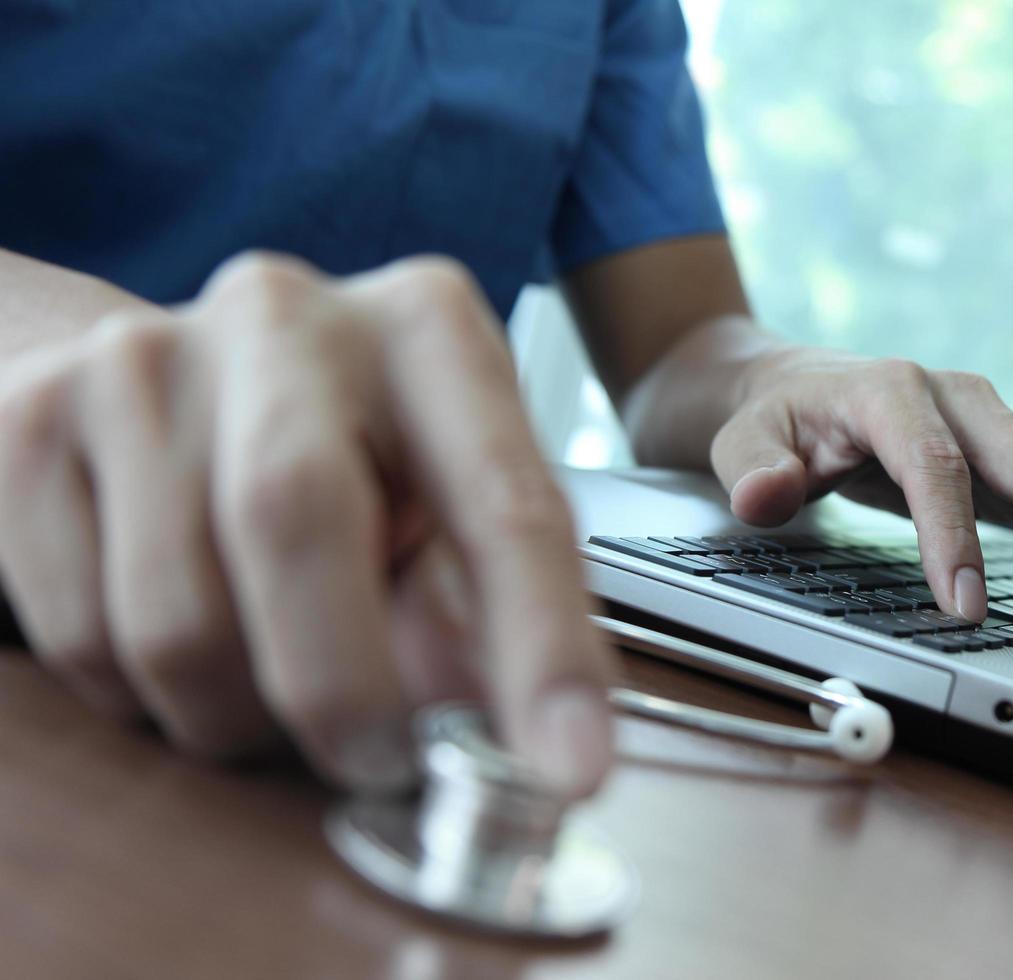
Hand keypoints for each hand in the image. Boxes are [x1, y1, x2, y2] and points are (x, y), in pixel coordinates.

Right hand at [0, 253, 612, 794]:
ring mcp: (141, 358)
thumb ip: (487, 612)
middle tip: (379, 765)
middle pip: (296, 524)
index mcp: (426, 329)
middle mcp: (284, 314)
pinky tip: (188, 646)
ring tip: (274, 683)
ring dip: (237, 714)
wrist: (175, 379)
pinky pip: (81, 637)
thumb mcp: (444, 504)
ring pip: (175, 617)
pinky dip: (146, 696)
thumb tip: (523, 750)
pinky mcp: (33, 420)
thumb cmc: (345, 454)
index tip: (569, 769)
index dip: (542, 647)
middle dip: (343, 693)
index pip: (503, 498)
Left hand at [710, 347, 1012, 649]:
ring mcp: (996, 426)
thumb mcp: (741, 440)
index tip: (966, 610)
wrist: (799, 386)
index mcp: (893, 392)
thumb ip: (751, 468)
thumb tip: (766, 493)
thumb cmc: (775, 420)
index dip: (955, 539)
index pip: (937, 467)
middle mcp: (961, 400)